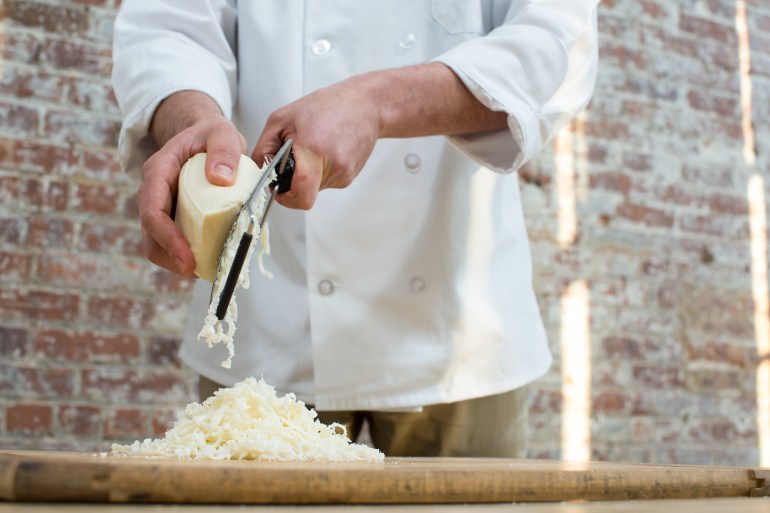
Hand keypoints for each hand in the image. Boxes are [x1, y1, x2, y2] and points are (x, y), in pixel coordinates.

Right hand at [138, 115, 245, 275]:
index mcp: (159, 170)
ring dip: (176, 260)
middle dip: (170, 256)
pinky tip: (206, 260)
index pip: (153, 210)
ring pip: (157, 242)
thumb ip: (224, 151)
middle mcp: (153, 191)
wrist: (205, 135)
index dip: (167, 238)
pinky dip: (186, 254)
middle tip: (197, 272)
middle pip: (150, 233)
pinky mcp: (173, 216)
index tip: (187, 259)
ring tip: (204, 270)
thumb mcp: (222, 133)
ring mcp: (162, 205)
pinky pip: (172, 240)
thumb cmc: (211, 135)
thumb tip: (220, 179)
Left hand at [252, 78, 380, 208]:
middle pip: (305, 192)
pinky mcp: (351, 176)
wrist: (366, 105)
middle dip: (294, 181)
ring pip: (315, 188)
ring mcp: (345, 174)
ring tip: (314, 147)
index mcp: (314, 150)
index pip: (302, 195)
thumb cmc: (326, 106)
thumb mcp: (283, 118)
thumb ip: (265, 147)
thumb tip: (258, 171)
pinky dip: (320, 170)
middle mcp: (333, 166)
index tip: (279, 190)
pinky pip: (327, 181)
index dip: (287, 199)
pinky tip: (326, 150)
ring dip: (309, 174)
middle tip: (295, 157)